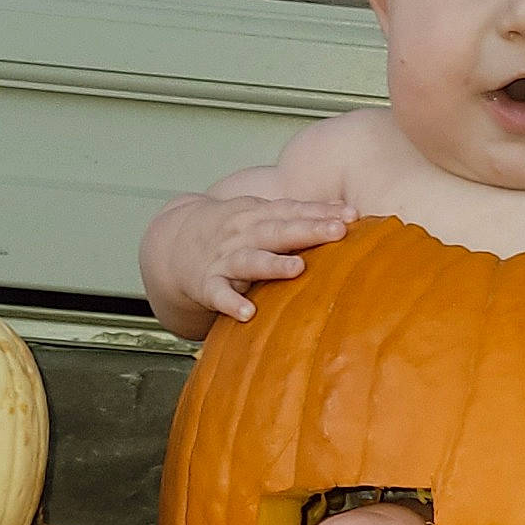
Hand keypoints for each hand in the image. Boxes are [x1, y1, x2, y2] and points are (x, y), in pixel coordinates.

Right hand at [156, 194, 356, 325]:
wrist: (172, 245)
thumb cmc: (232, 232)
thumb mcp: (261, 217)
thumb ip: (299, 217)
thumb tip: (350, 215)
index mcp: (259, 216)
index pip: (293, 210)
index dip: (321, 211)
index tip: (352, 215)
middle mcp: (243, 233)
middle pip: (279, 231)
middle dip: (308, 230)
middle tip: (337, 231)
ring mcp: (224, 259)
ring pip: (251, 260)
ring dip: (273, 264)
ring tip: (297, 269)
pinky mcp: (207, 284)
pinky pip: (220, 295)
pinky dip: (232, 304)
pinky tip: (248, 314)